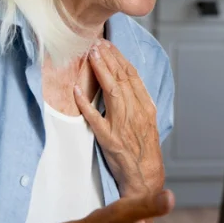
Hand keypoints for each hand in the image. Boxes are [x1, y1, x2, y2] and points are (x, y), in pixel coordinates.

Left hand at [75, 40, 164, 198]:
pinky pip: (95, 119)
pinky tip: (76, 90)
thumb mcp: (147, 123)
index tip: (109, 46)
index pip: (133, 76)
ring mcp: (123, 126)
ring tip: (91, 54)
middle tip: (97, 42)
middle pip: (122, 79)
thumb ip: (137, 103)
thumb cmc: (145, 152)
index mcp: (146, 108)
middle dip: (109, 58)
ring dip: (101, 71)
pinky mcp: (110, 140)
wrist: (146, 180)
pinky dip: (85, 104)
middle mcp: (136, 113)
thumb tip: (125, 84)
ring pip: (112, 91)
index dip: (120, 59)